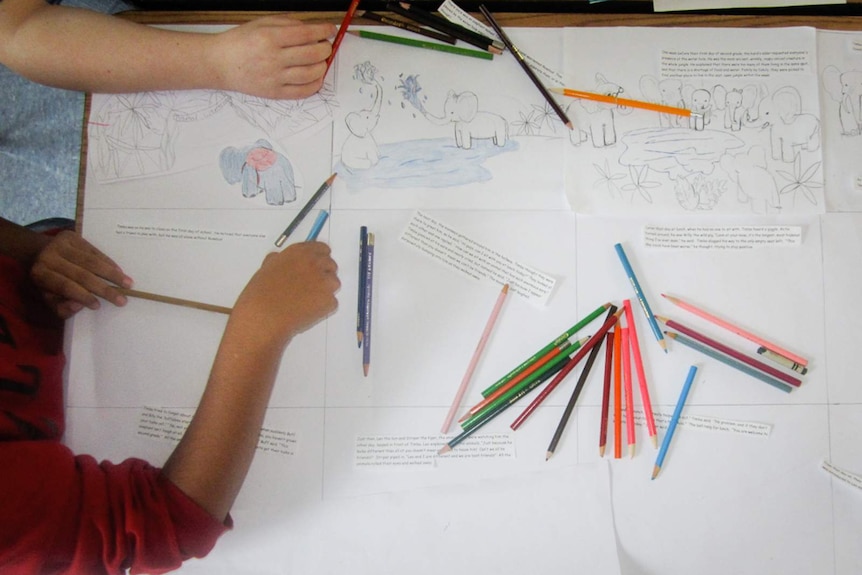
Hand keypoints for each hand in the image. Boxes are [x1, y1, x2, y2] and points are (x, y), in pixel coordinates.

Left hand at [30, 231, 132, 318]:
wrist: (39, 252)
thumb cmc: (48, 281)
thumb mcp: (49, 298)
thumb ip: (61, 307)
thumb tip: (78, 306)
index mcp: (40, 274)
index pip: (65, 286)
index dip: (82, 296)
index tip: (98, 306)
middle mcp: (48, 256)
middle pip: (81, 274)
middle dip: (104, 289)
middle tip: (122, 300)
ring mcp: (61, 244)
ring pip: (91, 261)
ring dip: (112, 274)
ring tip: (128, 284)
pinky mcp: (72, 236)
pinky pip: (95, 251)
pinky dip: (109, 262)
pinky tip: (120, 272)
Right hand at [209, 16, 336, 99]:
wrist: (221, 63)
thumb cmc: (242, 41)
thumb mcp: (263, 23)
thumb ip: (289, 23)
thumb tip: (315, 29)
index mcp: (270, 37)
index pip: (307, 34)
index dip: (324, 31)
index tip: (330, 30)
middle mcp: (274, 58)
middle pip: (313, 54)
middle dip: (325, 48)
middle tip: (325, 46)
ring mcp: (275, 78)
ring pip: (311, 74)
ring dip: (322, 66)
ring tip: (320, 61)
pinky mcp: (275, 93)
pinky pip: (303, 91)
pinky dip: (315, 84)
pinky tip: (316, 77)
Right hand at [232, 242, 339, 345]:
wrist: (264, 316)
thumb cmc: (261, 294)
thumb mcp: (267, 267)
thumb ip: (280, 260)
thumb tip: (282, 259)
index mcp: (300, 252)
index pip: (322, 248)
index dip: (319, 257)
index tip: (315, 265)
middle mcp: (315, 264)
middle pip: (331, 265)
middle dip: (323, 274)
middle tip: (310, 286)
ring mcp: (325, 282)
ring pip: (334, 283)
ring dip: (325, 290)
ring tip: (306, 300)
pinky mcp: (329, 301)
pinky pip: (332, 302)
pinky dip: (323, 307)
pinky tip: (307, 310)